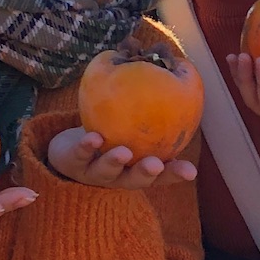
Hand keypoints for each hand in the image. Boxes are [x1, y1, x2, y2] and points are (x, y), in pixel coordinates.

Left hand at [46, 126, 197, 190]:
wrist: (68, 151)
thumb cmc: (109, 136)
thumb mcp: (131, 129)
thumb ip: (153, 116)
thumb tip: (181, 80)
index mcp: (135, 170)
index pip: (160, 175)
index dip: (175, 174)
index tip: (191, 171)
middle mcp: (117, 176)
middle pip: (133, 179)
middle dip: (145, 173)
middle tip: (156, 165)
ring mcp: (94, 172)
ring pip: (106, 171)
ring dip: (114, 162)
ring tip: (124, 152)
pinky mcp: (72, 163)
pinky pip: (79, 155)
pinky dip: (86, 147)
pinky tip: (93, 137)